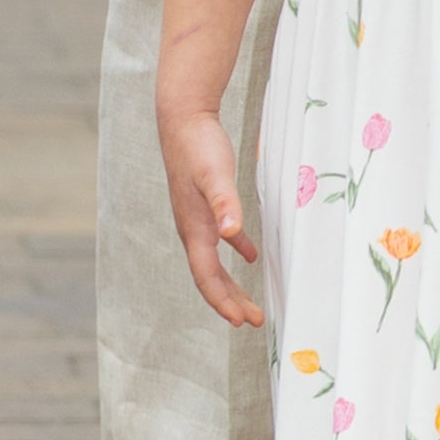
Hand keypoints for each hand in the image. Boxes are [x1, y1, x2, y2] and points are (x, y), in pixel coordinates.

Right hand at [159, 102, 262, 328]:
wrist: (183, 118)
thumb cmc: (199, 146)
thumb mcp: (216, 175)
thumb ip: (225, 203)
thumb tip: (232, 234)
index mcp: (194, 230)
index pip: (208, 278)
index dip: (224, 302)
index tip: (243, 322)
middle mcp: (193, 230)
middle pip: (211, 278)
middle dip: (231, 302)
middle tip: (255, 320)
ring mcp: (198, 218)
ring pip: (215, 263)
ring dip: (232, 284)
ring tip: (250, 302)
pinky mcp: (206, 204)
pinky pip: (221, 238)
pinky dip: (236, 251)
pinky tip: (250, 255)